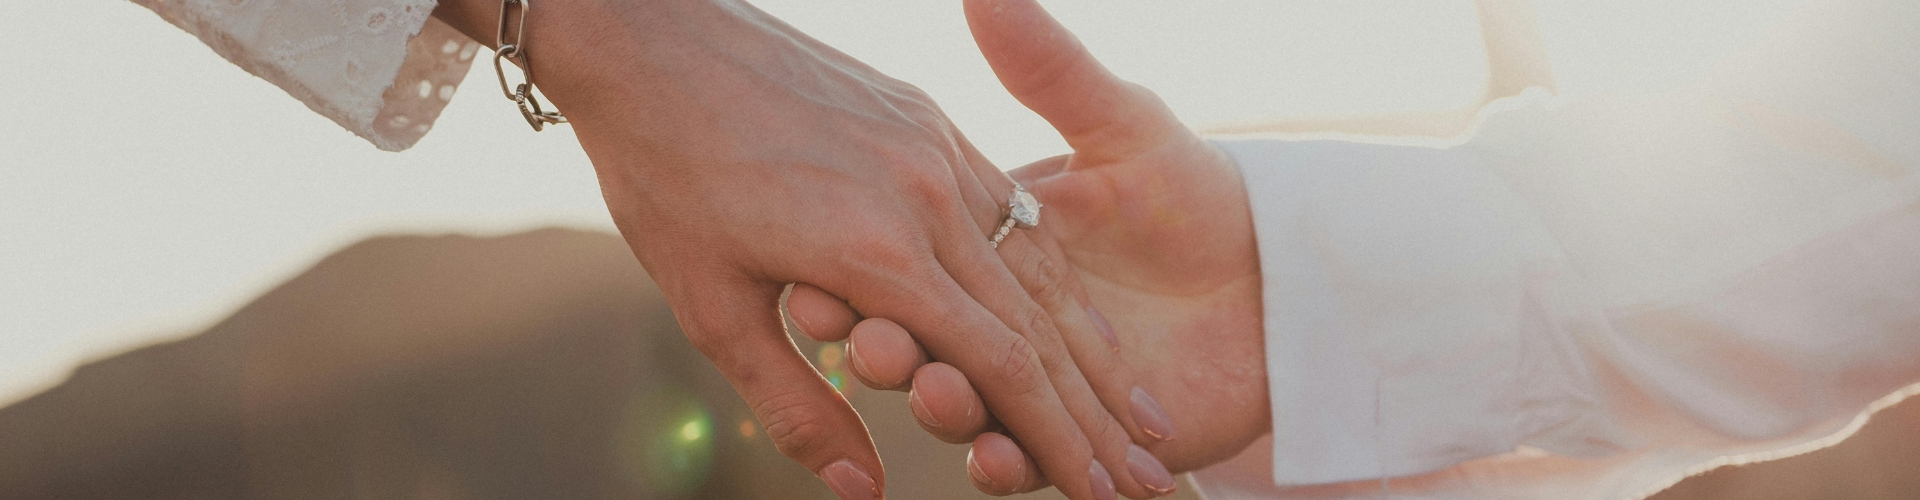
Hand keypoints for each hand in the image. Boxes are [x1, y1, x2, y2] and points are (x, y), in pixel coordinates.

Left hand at [430, 0, 1172, 498]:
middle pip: (1043, 325)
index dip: (1057, 441)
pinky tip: (1080, 317)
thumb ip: (797, 402)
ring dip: (1097, 349)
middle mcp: (929, 196)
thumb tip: (864, 492)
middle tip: (1150, 480)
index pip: (999, 368)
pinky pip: (1014, 212)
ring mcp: (938, 150)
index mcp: (878, 251)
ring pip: (1042, 266)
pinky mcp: (931, 120)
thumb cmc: (663, 176)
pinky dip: (1056, 278)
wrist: (652, 37)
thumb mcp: (711, 307)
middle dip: (1103, 414)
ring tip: (1143, 413)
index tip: (1101, 496)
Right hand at [797, 0, 1270, 494]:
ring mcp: (1032, 388)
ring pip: (969, 402)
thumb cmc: (1195, 195)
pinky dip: (1008, 464)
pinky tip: (997, 462)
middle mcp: (995, 319)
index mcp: (988, 247)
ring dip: (943, 407)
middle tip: (867, 344)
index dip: (861, 276)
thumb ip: (1051, 71)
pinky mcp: (1074, 444)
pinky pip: (1027, 460)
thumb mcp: (1121, 125)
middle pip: (926, 339)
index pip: (908, 262)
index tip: (821, 282)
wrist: (1276, 280)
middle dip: (892, 347)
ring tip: (936, 395)